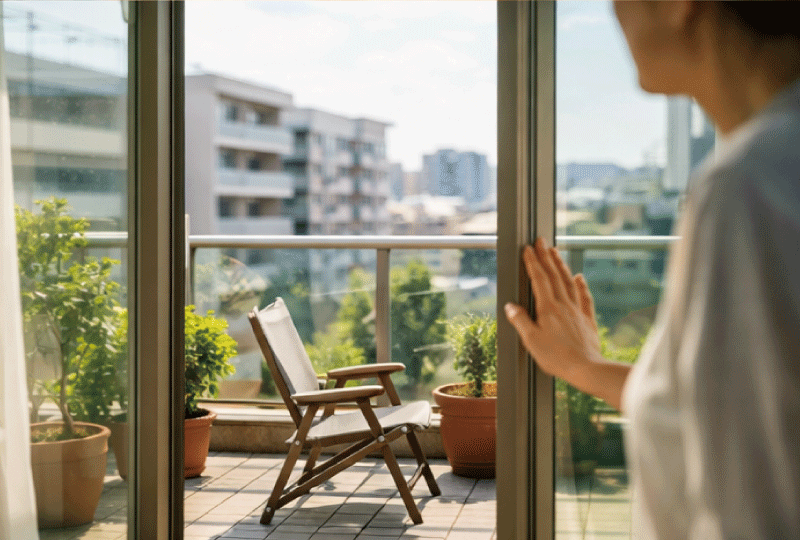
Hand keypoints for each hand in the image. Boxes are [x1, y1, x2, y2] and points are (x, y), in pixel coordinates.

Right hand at [504, 237, 600, 379]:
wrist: (587, 368)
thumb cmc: (557, 357)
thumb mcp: (531, 341)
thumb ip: (520, 321)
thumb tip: (510, 307)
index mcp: (548, 308)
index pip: (539, 279)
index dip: (533, 262)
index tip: (528, 249)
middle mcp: (564, 305)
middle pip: (554, 275)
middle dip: (546, 256)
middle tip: (541, 241)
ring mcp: (577, 311)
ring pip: (569, 282)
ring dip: (561, 265)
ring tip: (555, 252)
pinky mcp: (587, 320)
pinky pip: (585, 298)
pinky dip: (582, 285)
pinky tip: (580, 277)